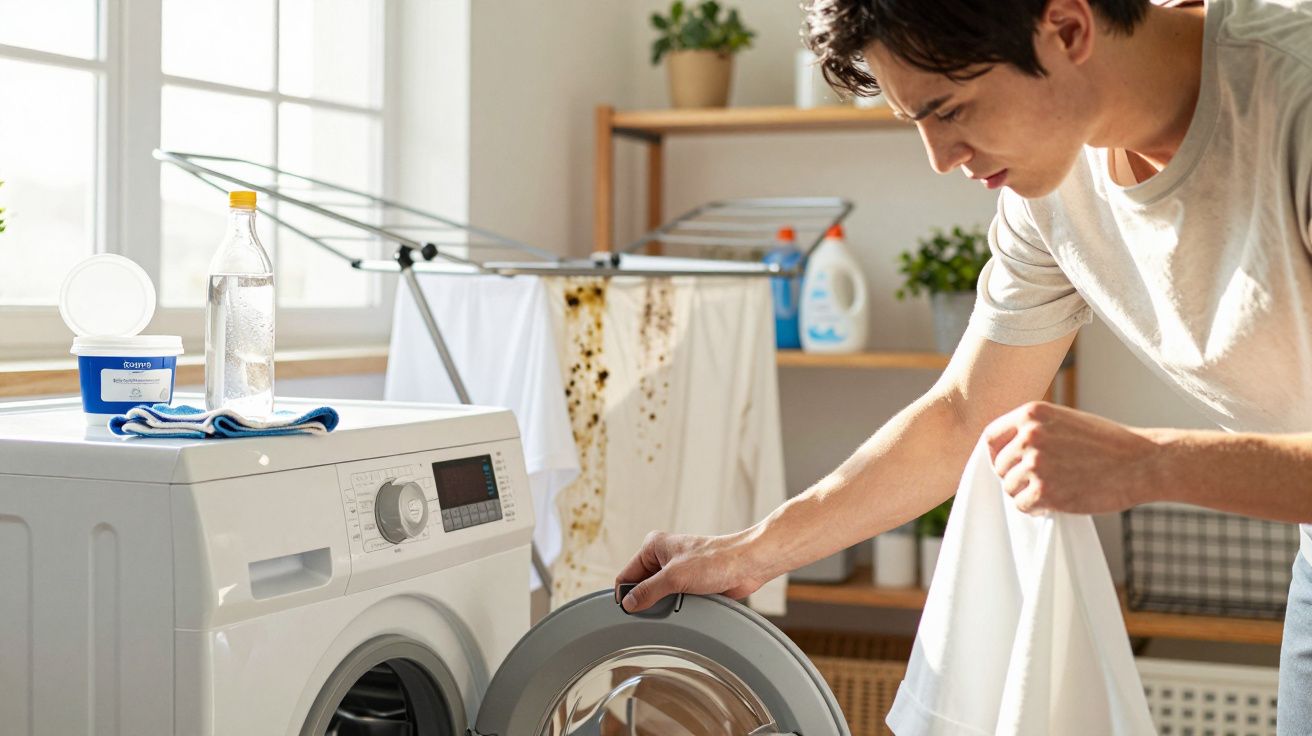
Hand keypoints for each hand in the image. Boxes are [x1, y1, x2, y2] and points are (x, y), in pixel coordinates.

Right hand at [614, 530, 765, 612]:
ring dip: (664, 605)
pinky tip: (685, 609)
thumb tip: (629, 604)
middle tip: (655, 612)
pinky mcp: (689, 583)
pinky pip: (674, 600)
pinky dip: (676, 607)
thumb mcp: (674, 577)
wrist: (747, 564)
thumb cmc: (716, 560)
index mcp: (653, 547)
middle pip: (641, 586)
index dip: (626, 595)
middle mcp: (663, 557)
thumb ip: (648, 591)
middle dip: (647, 601)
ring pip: (658, 596)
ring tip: (676, 606)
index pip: (627, 574)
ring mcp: (676, 570)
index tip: (629, 613)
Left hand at [983, 401, 1158, 514]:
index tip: (1006, 465)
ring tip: (1055, 490)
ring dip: (1027, 494)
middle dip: (1015, 477)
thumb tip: (1006, 450)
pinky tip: (1056, 503)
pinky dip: (1036, 509)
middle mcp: (1030, 436)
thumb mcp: (1065, 421)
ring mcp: (1036, 464)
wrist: (1141, 462)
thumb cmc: (1107, 443)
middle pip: (1000, 466)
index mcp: (1032, 413)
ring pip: (1010, 488)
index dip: (996, 455)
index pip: (991, 437)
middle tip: (1040, 482)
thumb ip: (1035, 430)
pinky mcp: (1045, 492)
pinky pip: (1023, 506)